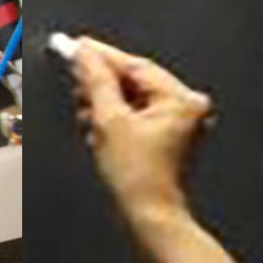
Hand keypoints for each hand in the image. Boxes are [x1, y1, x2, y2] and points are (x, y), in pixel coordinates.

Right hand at [66, 37, 215, 227]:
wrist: (149, 217)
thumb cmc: (140, 179)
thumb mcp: (110, 121)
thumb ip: (96, 81)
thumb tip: (84, 55)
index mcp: (181, 99)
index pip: (136, 65)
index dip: (102, 55)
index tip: (77, 45)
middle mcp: (187, 108)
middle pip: (135, 81)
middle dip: (102, 82)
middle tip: (75, 76)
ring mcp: (179, 123)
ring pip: (133, 98)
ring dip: (105, 101)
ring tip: (85, 108)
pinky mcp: (167, 137)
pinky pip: (137, 115)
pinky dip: (115, 116)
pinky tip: (96, 122)